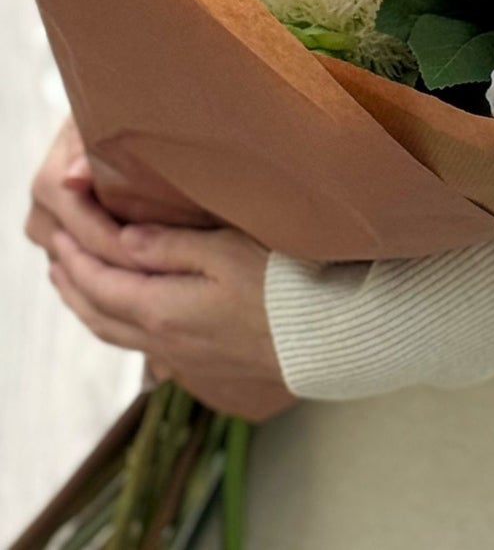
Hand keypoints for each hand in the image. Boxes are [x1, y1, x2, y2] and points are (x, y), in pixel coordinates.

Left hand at [26, 119, 295, 421]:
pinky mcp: (204, 365)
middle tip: (58, 256)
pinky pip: (141, 347)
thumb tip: (125, 239)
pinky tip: (132, 317)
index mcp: (164, 309)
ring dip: (90, 307)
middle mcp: (164, 340)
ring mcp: (184, 357)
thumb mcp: (231, 251)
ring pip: (117, 334)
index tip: (60, 231)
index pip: (101, 283)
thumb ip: (174, 246)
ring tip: (80, 285)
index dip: (76, 257)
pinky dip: (119, 326)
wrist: (330, 338)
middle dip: (72, 283)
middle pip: (99, 314)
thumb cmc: (288, 286)